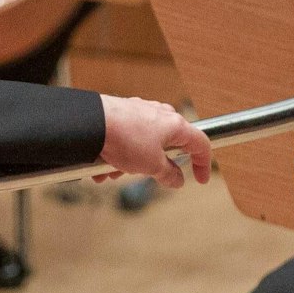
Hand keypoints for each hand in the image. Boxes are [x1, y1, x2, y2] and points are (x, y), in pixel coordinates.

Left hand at [97, 95, 212, 188]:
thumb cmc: (124, 138)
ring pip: (144, 146)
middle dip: (152, 167)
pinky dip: (117, 154)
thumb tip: (177, 179)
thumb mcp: (151, 165)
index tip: (200, 179)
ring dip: (129, 164)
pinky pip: (126, 140)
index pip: (200, 144)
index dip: (203, 164)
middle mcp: (160, 115)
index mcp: (175, 125)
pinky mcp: (122, 115)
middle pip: (167, 147)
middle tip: (140, 174)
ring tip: (113, 170)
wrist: (90, 123)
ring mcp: (140, 113)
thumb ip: (168, 174)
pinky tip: (103, 164)